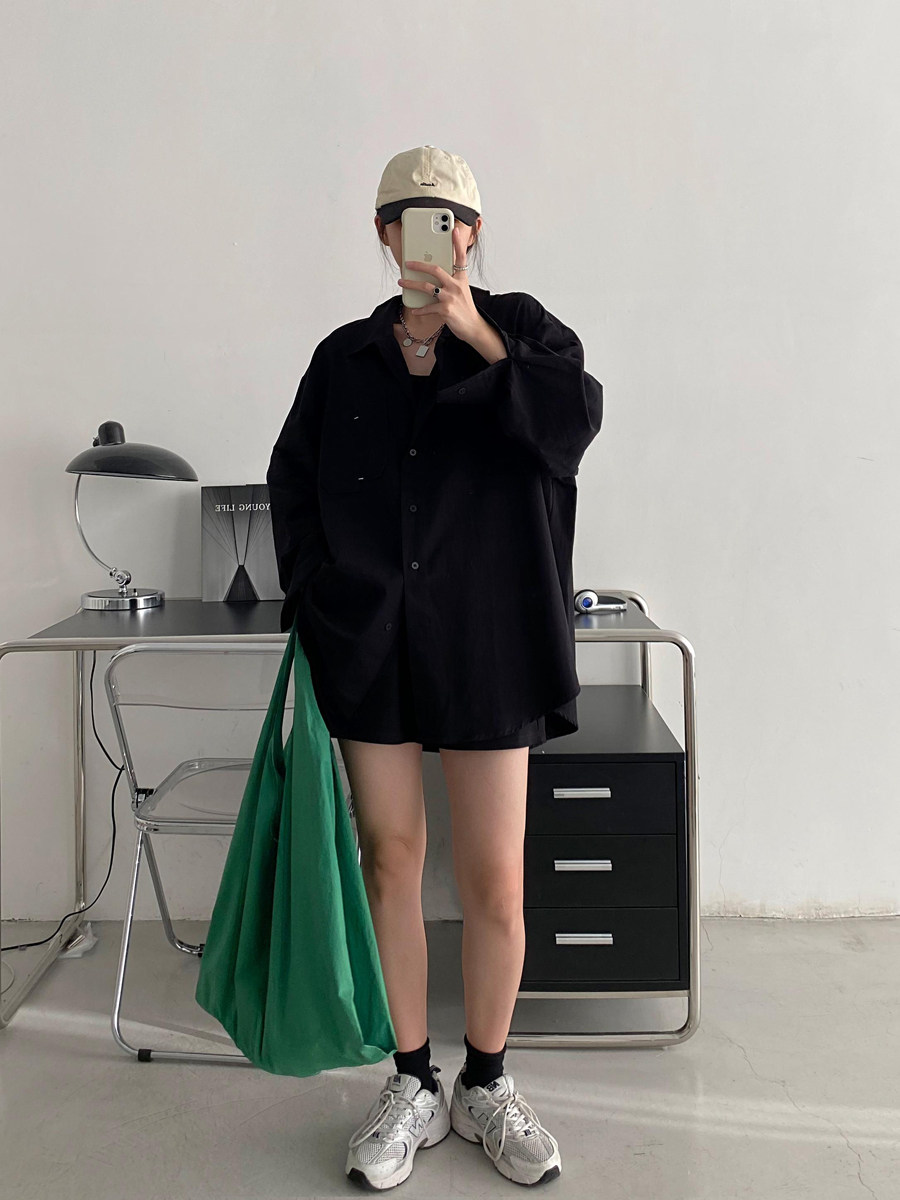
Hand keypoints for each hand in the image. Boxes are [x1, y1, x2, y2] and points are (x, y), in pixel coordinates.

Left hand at [398, 222, 484, 343]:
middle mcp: (456, 285)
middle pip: (435, 269)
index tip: (454, 230)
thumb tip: (433, 278)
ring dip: (411, 284)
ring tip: (402, 282)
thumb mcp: (461, 291)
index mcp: (461, 278)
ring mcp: (450, 297)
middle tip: (407, 263)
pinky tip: (414, 309)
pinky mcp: (445, 310)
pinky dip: (419, 309)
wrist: (473, 327)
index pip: (460, 257)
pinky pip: (427, 307)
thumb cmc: (465, 309)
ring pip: (426, 287)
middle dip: (419, 265)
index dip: (458, 243)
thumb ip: (450, 282)